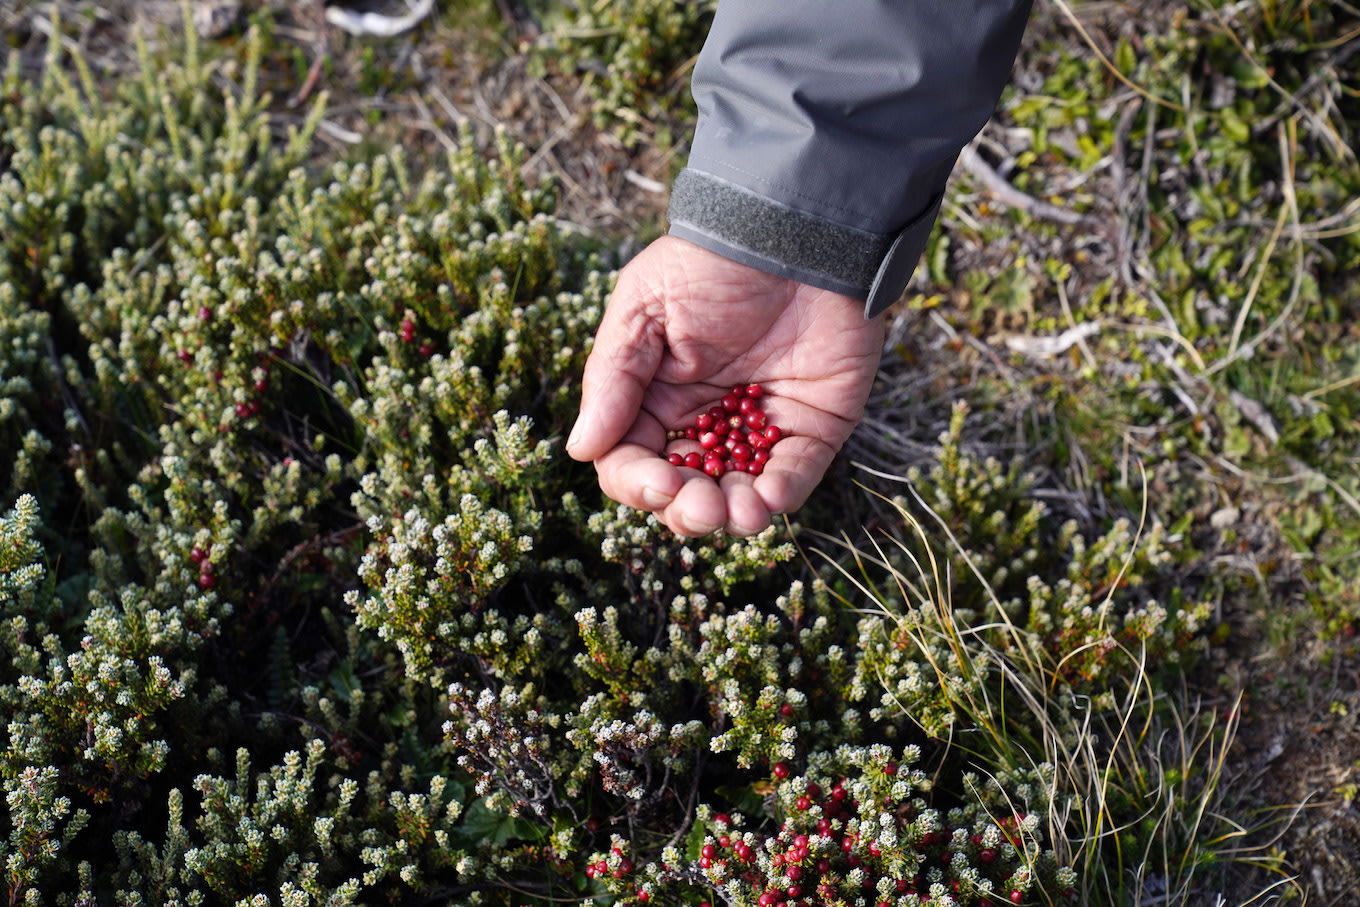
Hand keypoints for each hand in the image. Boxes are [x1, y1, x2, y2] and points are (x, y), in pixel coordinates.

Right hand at [566, 236, 884, 536]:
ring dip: (734, 515)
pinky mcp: (815, 423)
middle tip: (700, 505)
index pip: (634, 460)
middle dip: (688, 510)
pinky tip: (767, 498)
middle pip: (685, 491)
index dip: (639, 483)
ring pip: (740, 496)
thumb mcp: (643, 308)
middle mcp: (706, 420)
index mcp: (657, 397)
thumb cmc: (710, 260)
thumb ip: (613, 378)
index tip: (658, 482)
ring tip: (738, 513)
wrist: (794, 227)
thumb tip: (581, 449)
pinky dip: (782, 495)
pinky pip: (797, 474)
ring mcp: (761, 426)